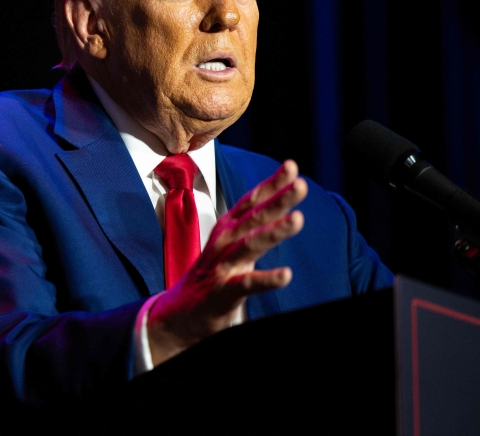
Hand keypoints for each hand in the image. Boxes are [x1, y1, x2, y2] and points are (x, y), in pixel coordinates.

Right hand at [145, 160, 306, 364]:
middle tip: (300, 185)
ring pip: (250, 244)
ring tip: (298, 219)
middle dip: (277, 199)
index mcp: (227, 229)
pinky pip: (247, 284)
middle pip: (253, 217)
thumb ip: (253, 228)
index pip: (252, 201)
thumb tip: (283, 207)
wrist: (179, 313)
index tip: (291, 166)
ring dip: (274, 231)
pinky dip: (266, 278)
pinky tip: (286, 274)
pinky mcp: (222, 291)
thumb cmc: (212, 277)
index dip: (271, 183)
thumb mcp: (231, 247)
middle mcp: (224, 242)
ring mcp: (222, 265)